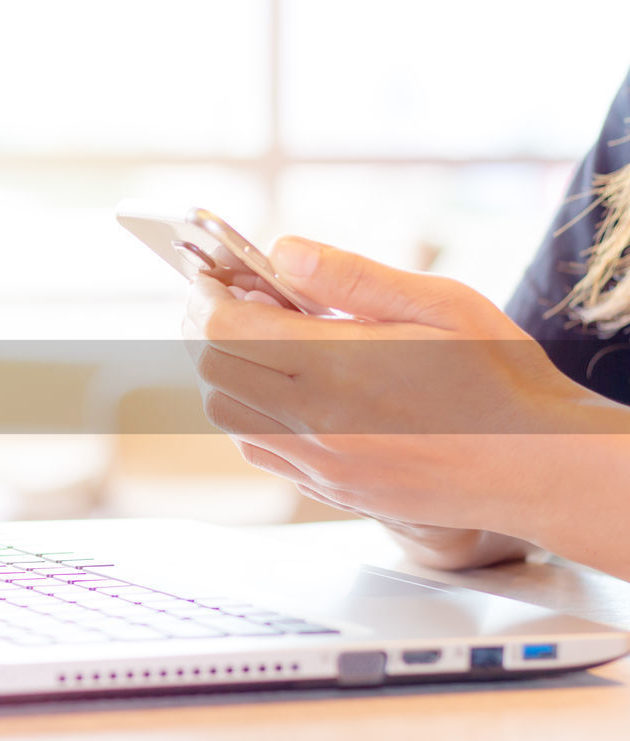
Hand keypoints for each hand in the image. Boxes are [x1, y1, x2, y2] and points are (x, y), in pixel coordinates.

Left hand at [183, 236, 629, 571]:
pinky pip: (258, 451)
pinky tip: (280, 389)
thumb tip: (281, 251)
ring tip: (254, 341)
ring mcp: (319, 463)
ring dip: (222, 373)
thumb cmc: (497, 378)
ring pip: (226, 417)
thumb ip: (351, 279)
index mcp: (338, 368)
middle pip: (213, 372)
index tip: (212, 275)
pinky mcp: (330, 489)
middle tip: (225, 299)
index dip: (207, 295)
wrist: (536, 465)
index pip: (227, 328)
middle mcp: (316, 422)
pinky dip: (247, 415)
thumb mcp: (439, 305)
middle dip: (205, 329)